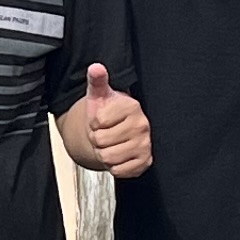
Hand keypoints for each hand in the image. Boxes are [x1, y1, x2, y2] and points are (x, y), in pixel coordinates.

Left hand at [67, 62, 151, 177]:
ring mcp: (145, 144)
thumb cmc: (107, 113)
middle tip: (105, 134)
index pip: (98, 121)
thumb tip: (96, 68)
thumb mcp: (99, 95)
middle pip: (101, 141)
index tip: (100, 120)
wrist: (117, 132)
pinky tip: (119, 155)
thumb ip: (97, 81)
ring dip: (104, 154)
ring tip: (111, 144)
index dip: (93, 123)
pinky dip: (114, 166)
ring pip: (109, 158)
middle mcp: (142, 125)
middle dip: (97, 140)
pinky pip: (119, 171)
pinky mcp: (145, 162)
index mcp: (132, 107)